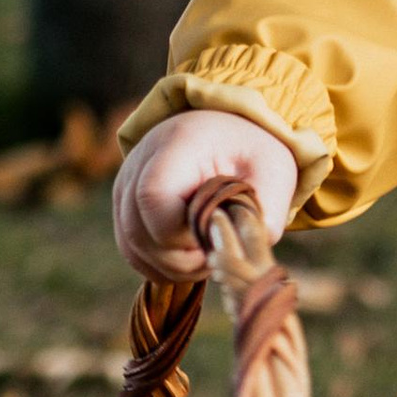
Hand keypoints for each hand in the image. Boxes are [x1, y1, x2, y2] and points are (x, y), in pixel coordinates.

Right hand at [112, 107, 298, 276]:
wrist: (224, 132)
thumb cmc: (249, 150)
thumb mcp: (274, 170)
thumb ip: (267, 211)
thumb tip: (248, 254)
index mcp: (176, 145)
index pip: (153, 198)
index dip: (181, 232)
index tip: (214, 234)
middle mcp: (139, 163)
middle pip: (139, 231)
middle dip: (181, 257)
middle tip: (217, 250)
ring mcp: (124, 186)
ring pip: (132, 246)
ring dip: (173, 265)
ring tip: (208, 251)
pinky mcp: (123, 208)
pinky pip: (132, 251)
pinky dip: (161, 264)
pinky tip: (191, 255)